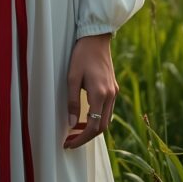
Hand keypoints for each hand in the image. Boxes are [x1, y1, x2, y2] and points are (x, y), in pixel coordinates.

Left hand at [63, 33, 118, 149]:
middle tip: (70, 140)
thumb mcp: (72, 77)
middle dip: (86, 137)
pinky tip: (85, 117)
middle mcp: (110, 96)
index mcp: (100, 94)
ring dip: (92, 128)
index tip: (69, 143)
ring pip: (106, 120)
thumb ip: (72, 102)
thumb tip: (71, 124)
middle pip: (102, 127)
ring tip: (75, 131)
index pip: (94, 127)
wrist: (96, 38)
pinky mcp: (113, 88)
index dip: (81, 139)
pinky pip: (107, 110)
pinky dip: (97, 118)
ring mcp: (114, 92)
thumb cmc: (81, 55)